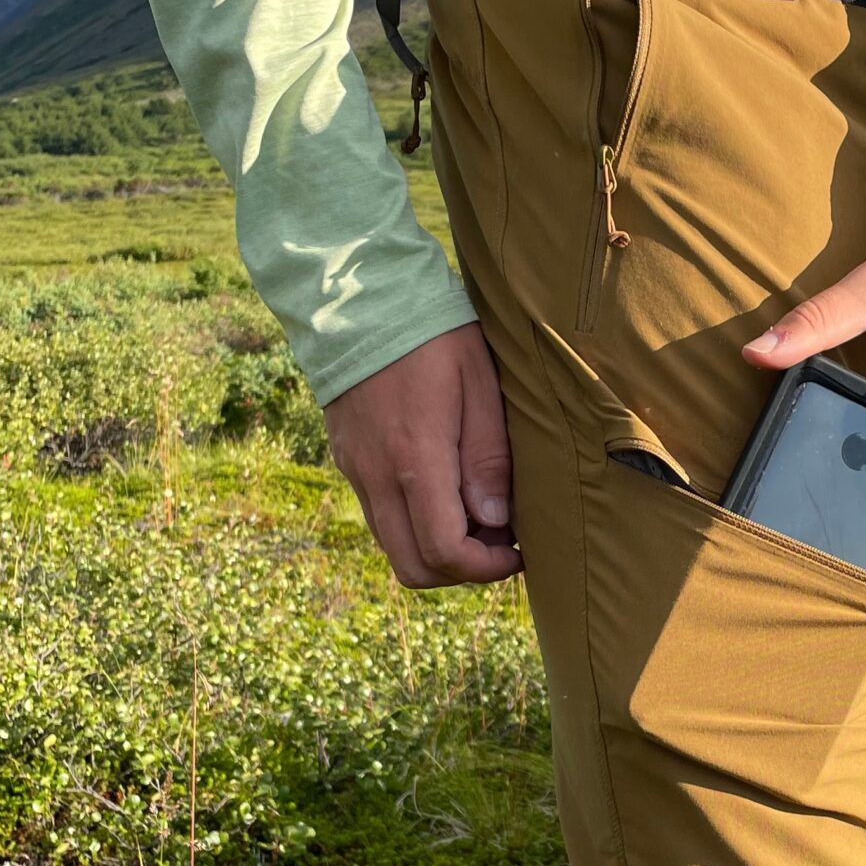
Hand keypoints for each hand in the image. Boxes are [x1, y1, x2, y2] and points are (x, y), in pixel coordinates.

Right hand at [324, 322, 522, 588]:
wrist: (358, 294)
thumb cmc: (432, 333)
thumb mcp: (479, 384)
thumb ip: (488, 458)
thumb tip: (496, 522)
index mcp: (414, 459)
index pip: (444, 552)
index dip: (485, 568)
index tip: (517, 551)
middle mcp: (375, 476)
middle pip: (413, 567)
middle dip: (461, 571)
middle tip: (499, 542)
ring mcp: (355, 470)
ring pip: (393, 546)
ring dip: (436, 548)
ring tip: (476, 513)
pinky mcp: (348, 459)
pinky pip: (380, 515)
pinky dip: (414, 523)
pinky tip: (445, 489)